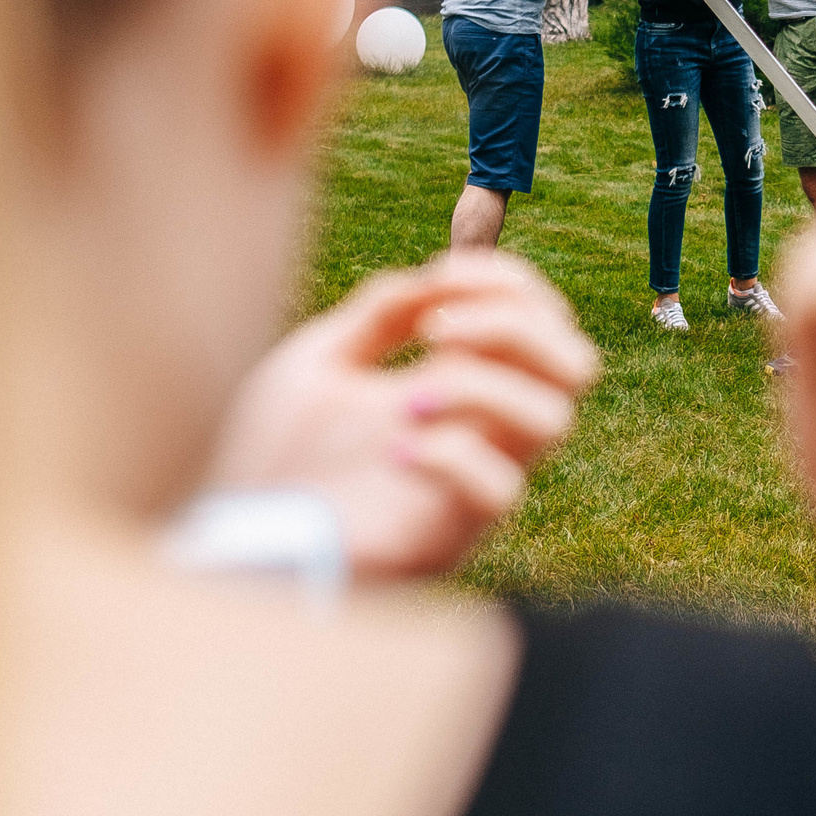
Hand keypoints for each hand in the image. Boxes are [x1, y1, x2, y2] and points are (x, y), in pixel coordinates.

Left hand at [205, 252, 600, 579]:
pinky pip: (501, 490)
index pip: (540, 320)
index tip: (443, 275)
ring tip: (408, 400)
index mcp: (459, 380)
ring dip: (485, 386)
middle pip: (577, 363)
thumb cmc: (275, 458)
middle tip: (438, 331)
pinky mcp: (453, 530)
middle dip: (518, 324)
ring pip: (554, 418)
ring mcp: (473, 478)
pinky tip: (393, 453)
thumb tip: (436, 280)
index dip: (511, 282)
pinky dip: (453, 454)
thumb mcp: (319, 361)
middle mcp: (481, 427)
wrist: (239, 540)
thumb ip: (378, 313)